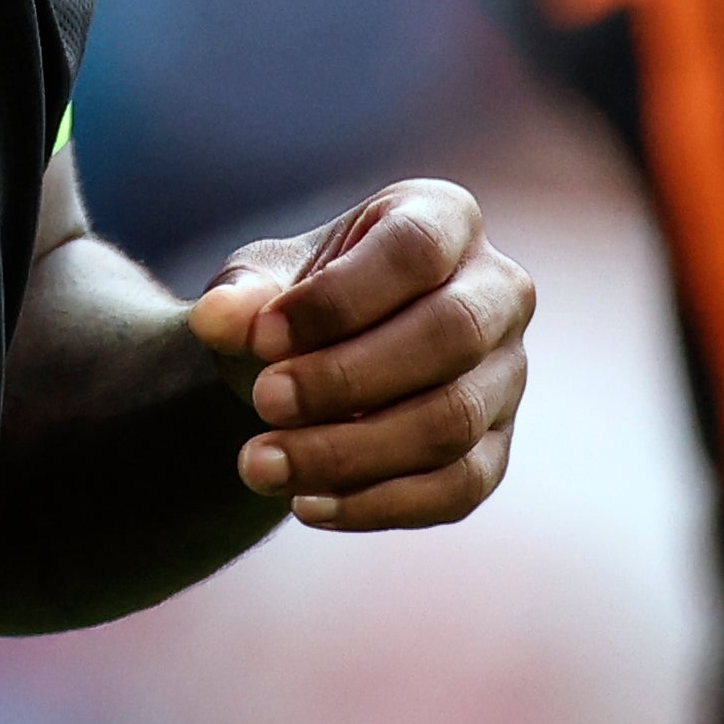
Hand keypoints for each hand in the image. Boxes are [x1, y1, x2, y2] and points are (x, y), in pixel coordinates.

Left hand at [186, 179, 531, 528]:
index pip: (414, 252)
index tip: (261, 338)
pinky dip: (377, 504)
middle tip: (263, 401)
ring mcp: (507, 375)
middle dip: (346, 378)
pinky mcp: (496, 450)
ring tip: (262, 465)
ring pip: (453, 421)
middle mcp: (497, 292)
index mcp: (445, 219)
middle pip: (449, 335)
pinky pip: (456, 488)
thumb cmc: (296, 305)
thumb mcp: (262, 283)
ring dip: (351, 452)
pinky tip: (305, 503)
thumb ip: (241, 294)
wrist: (314, 365)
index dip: (338, 299)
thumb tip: (217, 318)